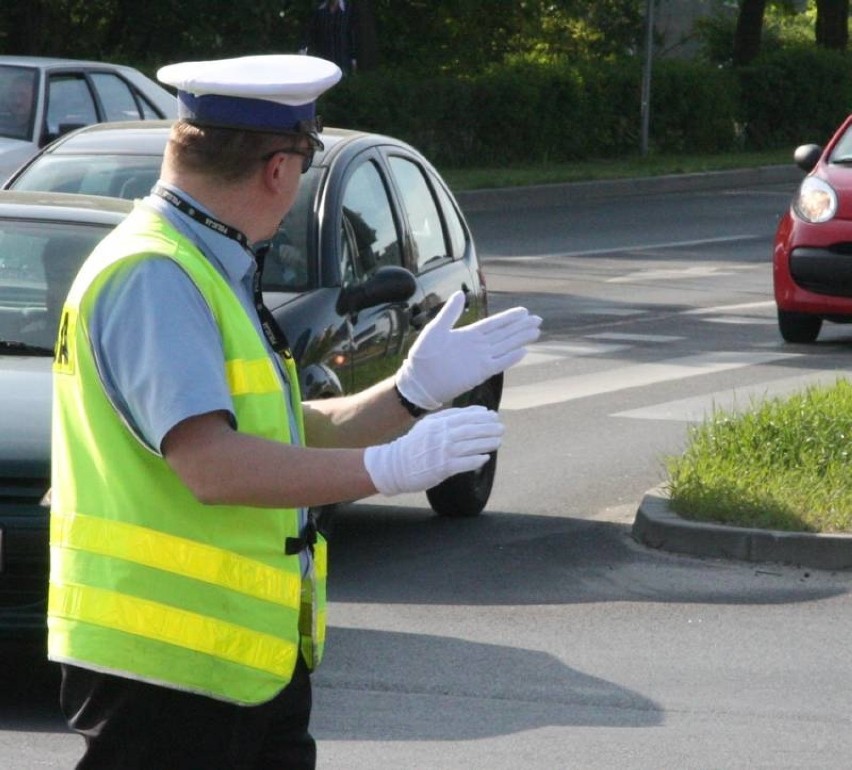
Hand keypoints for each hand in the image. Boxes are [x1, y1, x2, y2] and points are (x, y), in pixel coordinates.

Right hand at [364, 406, 503, 495]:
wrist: (396, 465)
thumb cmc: (415, 445)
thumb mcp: (428, 425)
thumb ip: (447, 418)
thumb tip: (474, 413)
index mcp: (438, 423)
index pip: (464, 417)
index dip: (481, 415)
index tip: (493, 415)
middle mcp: (441, 436)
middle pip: (470, 430)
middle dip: (488, 428)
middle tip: (501, 428)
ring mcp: (442, 452)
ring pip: (470, 446)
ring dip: (487, 443)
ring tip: (498, 441)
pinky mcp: (443, 468)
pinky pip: (464, 463)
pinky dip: (476, 460)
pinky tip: (485, 457)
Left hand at [396, 291, 541, 409]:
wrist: (419, 381)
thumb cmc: (423, 356)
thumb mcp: (435, 329)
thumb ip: (450, 313)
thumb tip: (461, 294)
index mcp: (468, 334)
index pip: (493, 323)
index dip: (508, 317)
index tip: (523, 311)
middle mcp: (478, 346)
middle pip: (504, 334)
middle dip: (521, 326)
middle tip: (537, 319)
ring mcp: (480, 359)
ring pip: (505, 346)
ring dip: (520, 339)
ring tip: (536, 331)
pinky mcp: (479, 372)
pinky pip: (499, 363)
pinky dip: (511, 358)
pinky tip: (524, 351)